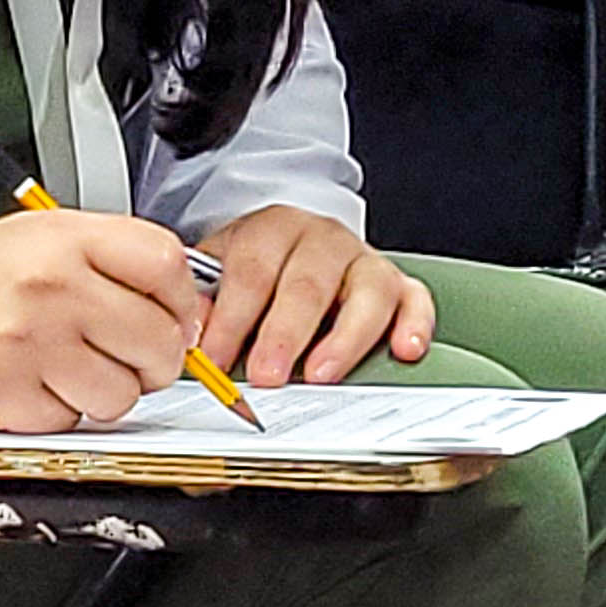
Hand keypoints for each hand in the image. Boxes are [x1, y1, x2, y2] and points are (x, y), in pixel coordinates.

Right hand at [0, 210, 207, 431]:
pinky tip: (33, 384)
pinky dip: (61, 412)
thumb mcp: (39, 241)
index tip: (175, 317)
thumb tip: (186, 309)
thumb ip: (111, 262)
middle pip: (158, 338)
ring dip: (107, 392)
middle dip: (156, 360)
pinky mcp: (5, 396)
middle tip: (128, 356)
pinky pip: (73, 422)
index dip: (184, 300)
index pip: (166, 264)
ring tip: (69, 369)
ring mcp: (27, 344)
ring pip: (122, 393)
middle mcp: (49, 287)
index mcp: (63, 239)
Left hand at [193, 206, 435, 386]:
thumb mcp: (222, 273)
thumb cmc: (259, 271)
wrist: (297, 245)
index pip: (250, 273)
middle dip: (283, 335)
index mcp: (273, 230)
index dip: (230, 320)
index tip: (214, 361)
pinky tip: (404, 350)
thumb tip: (190, 344)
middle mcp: (323, 239)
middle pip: (306, 284)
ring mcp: (365, 260)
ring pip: (365, 292)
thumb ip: (206, 305)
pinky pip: (415, 300)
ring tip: (321, 375)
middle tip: (266, 376)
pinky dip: (414, 325)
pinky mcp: (400, 284)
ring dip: (343, 339)